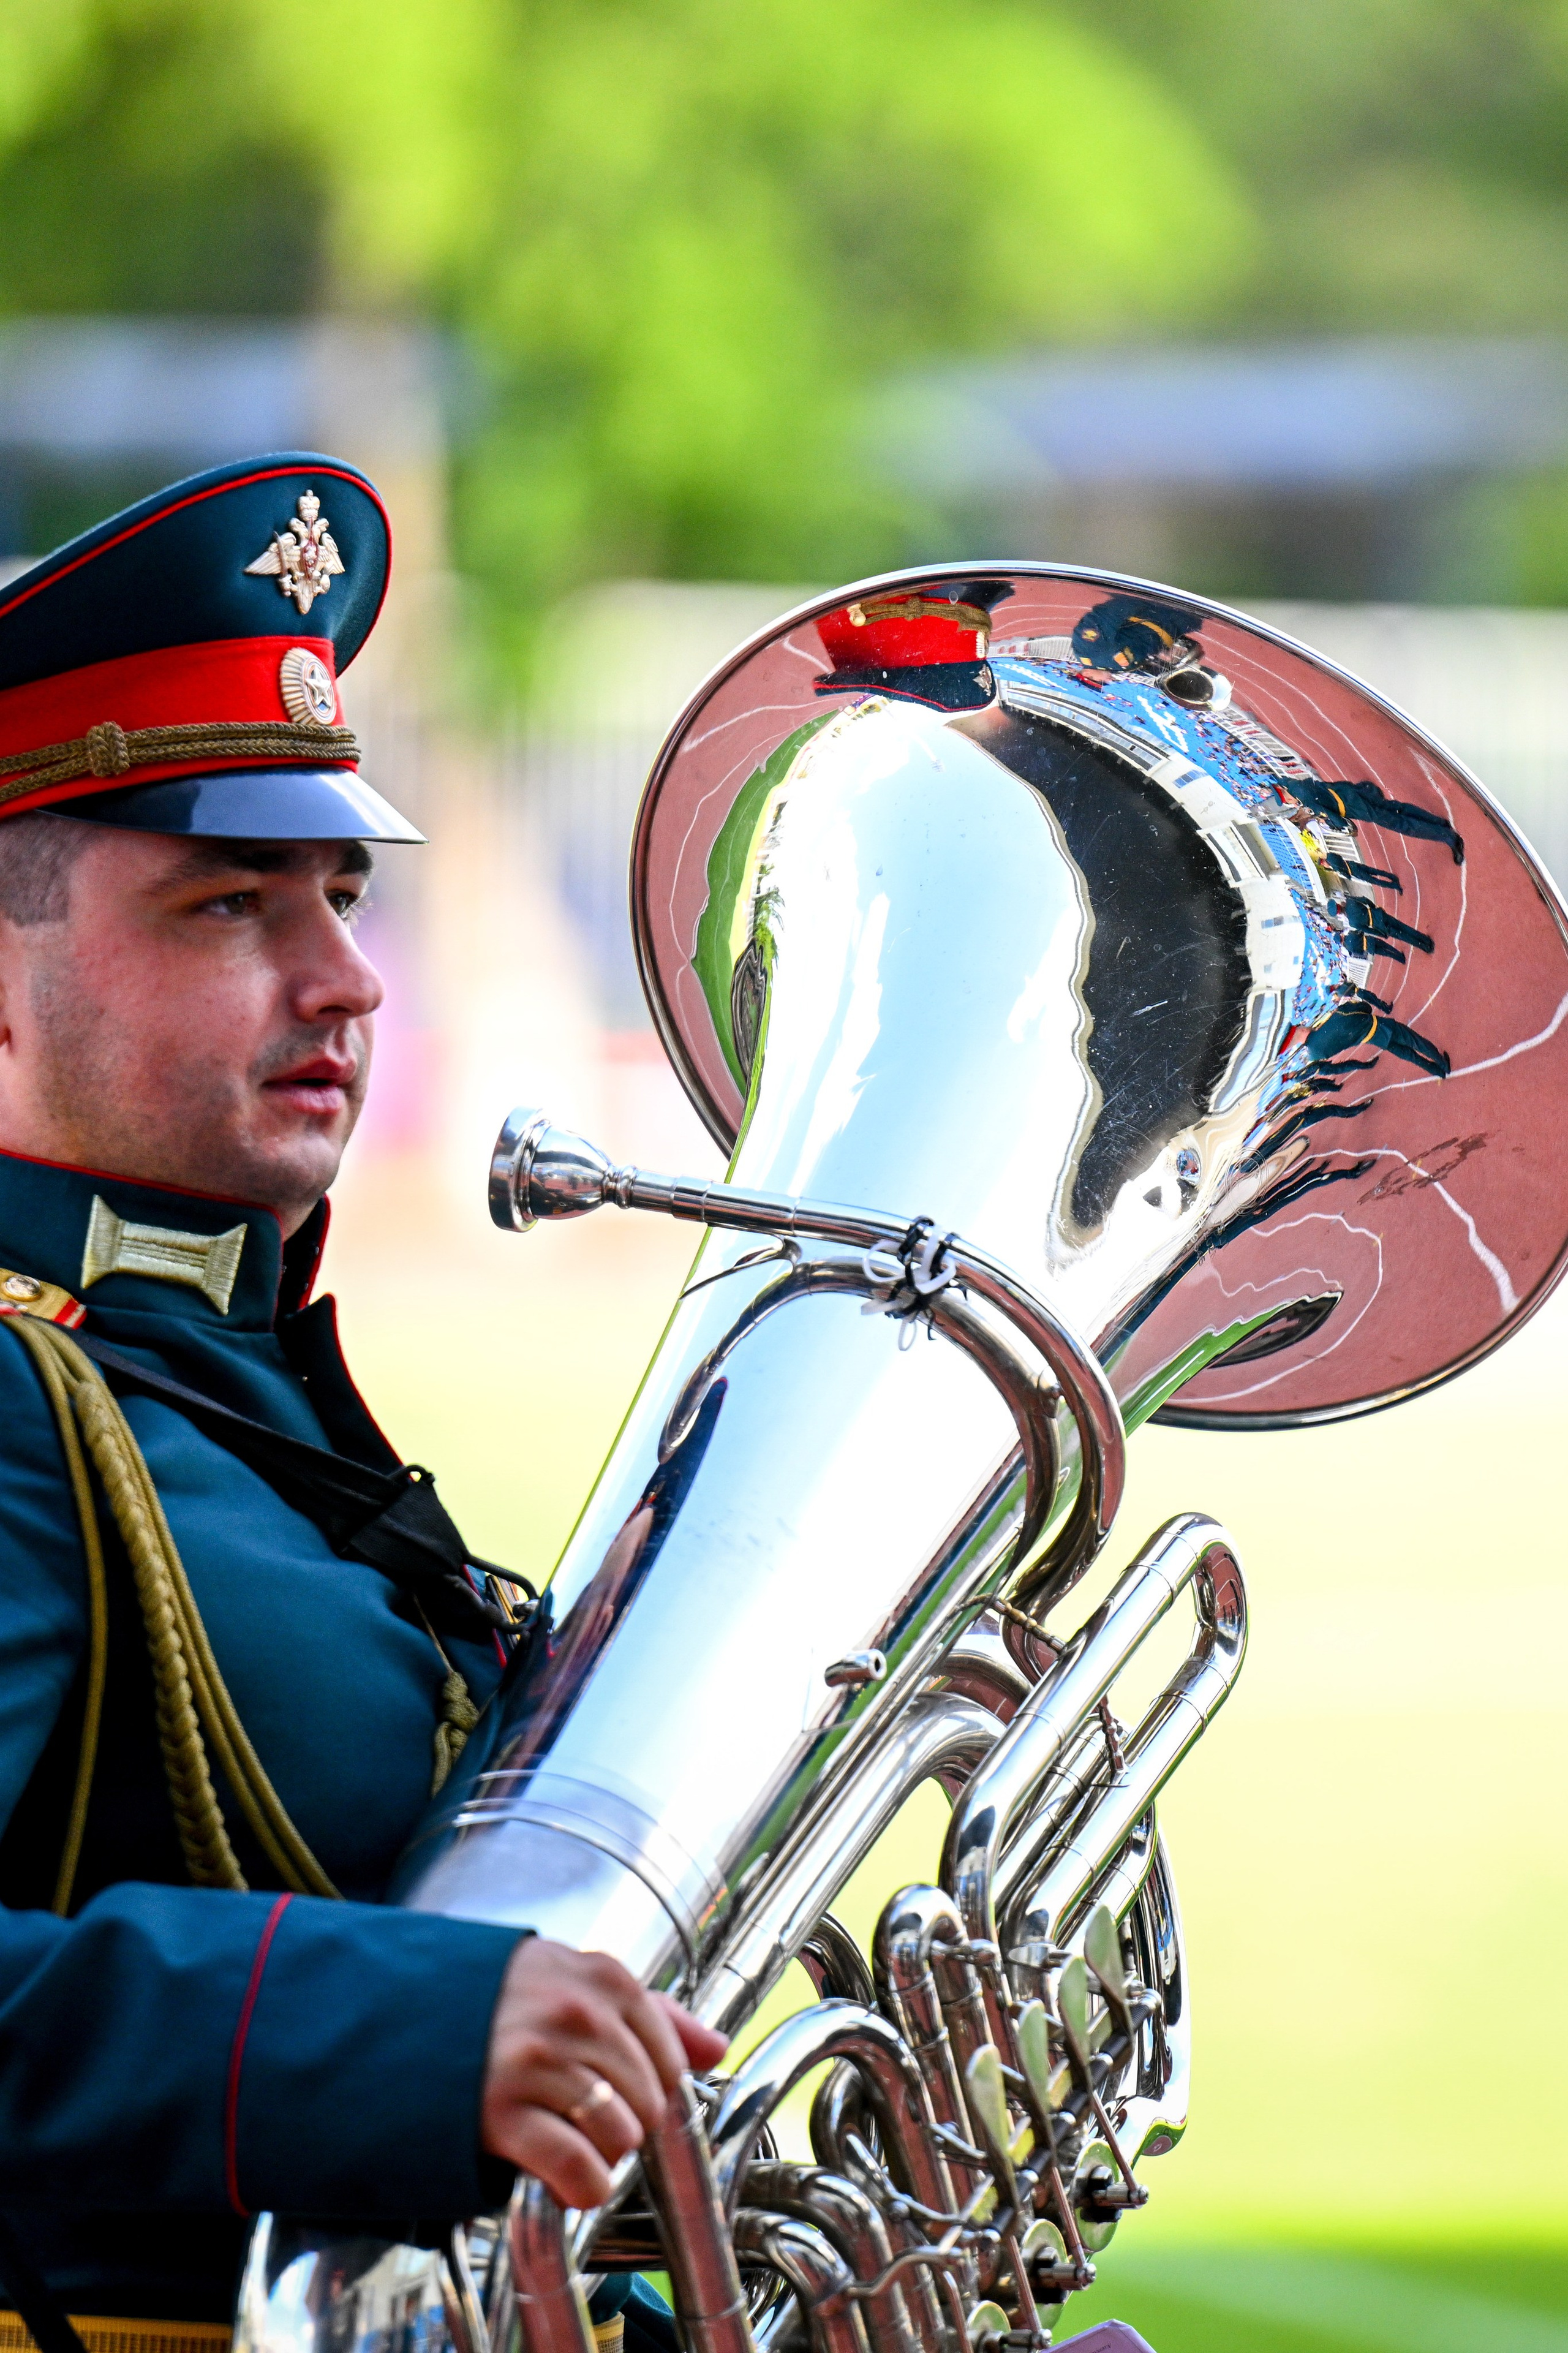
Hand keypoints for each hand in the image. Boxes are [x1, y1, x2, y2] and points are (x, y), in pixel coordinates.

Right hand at [481, 1937, 728, 2208]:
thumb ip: (654, 2014)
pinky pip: (577, 2169)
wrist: (407, 2019)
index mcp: (601, 1978)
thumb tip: (717, 2049)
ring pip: (621, 2137)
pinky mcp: (501, 2111)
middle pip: (649, 2100)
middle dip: (628, 2122)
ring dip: (604, 2155)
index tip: (624, 2092)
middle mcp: (575, 2014)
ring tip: (572, 2139)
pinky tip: (566, 2177)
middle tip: (588, 2118)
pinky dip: (582, 2186)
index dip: (652, 2087)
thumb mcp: (578, 1984)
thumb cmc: (503, 2005)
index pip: (670, 2056)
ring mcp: (536, 2061)